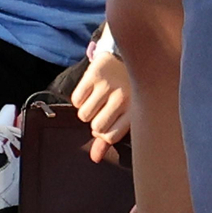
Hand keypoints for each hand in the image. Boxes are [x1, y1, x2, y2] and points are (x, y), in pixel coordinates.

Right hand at [71, 41, 130, 163]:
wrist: (129, 54)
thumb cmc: (128, 90)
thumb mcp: (126, 114)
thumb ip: (108, 139)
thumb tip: (94, 158)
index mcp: (135, 110)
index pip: (110, 136)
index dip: (104, 133)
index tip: (108, 124)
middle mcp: (122, 98)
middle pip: (96, 127)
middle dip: (95, 121)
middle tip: (103, 109)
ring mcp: (107, 86)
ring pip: (84, 115)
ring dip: (87, 110)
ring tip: (98, 99)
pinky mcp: (93, 75)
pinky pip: (76, 100)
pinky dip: (80, 99)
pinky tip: (90, 91)